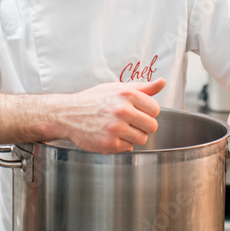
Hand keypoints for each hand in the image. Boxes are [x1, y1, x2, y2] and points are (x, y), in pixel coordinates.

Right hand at [48, 79, 164, 152]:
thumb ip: (143, 88)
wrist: (68, 114)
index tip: (137, 111)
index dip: (147, 112)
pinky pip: (128, 148)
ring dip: (133, 136)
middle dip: (142, 126)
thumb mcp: (117, 88)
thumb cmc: (93, 100)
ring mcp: (116, 128)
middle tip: (129, 122)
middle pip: (152, 126)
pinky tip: (109, 135)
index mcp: (127, 94)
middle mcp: (122, 110)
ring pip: (142, 139)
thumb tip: (162, 82)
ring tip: (118, 128)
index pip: (155, 109)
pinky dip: (121, 144)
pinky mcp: (110, 144)